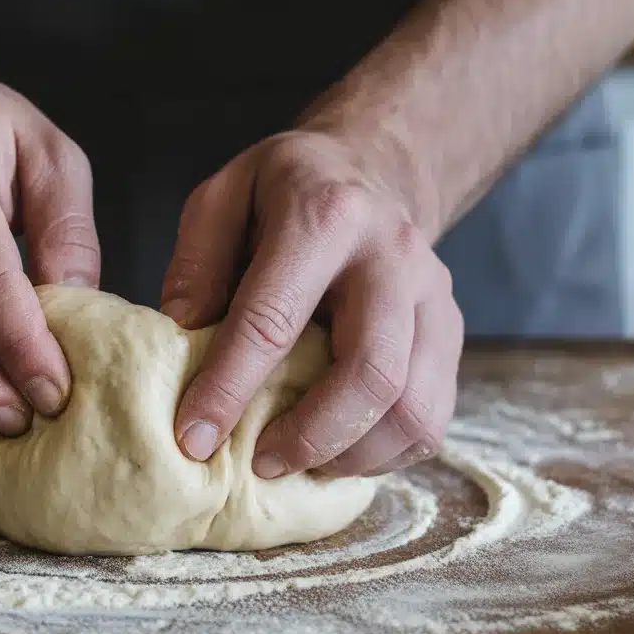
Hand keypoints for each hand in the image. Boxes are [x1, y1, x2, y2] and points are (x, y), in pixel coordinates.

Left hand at [161, 129, 462, 477]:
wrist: (373, 168)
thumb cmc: (285, 191)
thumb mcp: (223, 196)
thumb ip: (197, 263)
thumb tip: (184, 336)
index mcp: (325, 217)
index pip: (273, 319)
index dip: (230, 388)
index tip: (194, 438)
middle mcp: (393, 257)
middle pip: (370, 374)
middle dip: (310, 436)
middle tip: (259, 464)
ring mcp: (433, 297)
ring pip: (414, 408)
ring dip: (352, 456)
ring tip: (299, 465)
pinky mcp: (449, 332)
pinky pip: (433, 416)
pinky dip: (384, 453)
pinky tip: (337, 453)